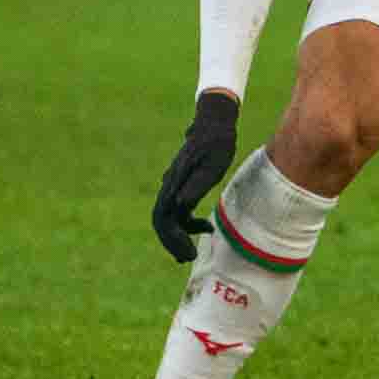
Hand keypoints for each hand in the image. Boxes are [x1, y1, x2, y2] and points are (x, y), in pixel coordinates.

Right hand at [151, 90, 239, 261]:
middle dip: (172, 242)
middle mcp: (169, 185)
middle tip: (189, 257)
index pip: (163, 218)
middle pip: (161, 221)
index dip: (172, 239)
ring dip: (179, 236)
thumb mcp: (213, 165)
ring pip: (168, 218)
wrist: (214, 122)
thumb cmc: (217, 142)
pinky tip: (207, 227)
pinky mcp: (182, 184)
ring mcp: (174, 185)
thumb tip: (180, 205)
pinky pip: (178, 211)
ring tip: (194, 250)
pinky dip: (188, 224)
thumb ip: (197, 184)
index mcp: (174, 182)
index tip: (188, 252)